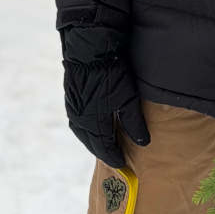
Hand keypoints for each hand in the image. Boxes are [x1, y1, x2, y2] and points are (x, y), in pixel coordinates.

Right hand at [63, 45, 150, 169]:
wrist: (89, 47)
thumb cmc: (111, 72)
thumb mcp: (128, 99)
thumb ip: (134, 123)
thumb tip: (143, 144)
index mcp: (93, 122)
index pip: (104, 148)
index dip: (114, 157)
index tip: (124, 166)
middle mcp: (79, 119)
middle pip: (91, 143)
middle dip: (103, 152)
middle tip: (115, 159)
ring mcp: (73, 108)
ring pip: (83, 133)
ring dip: (94, 141)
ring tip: (106, 145)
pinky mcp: (71, 98)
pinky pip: (78, 122)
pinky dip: (87, 129)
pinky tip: (95, 127)